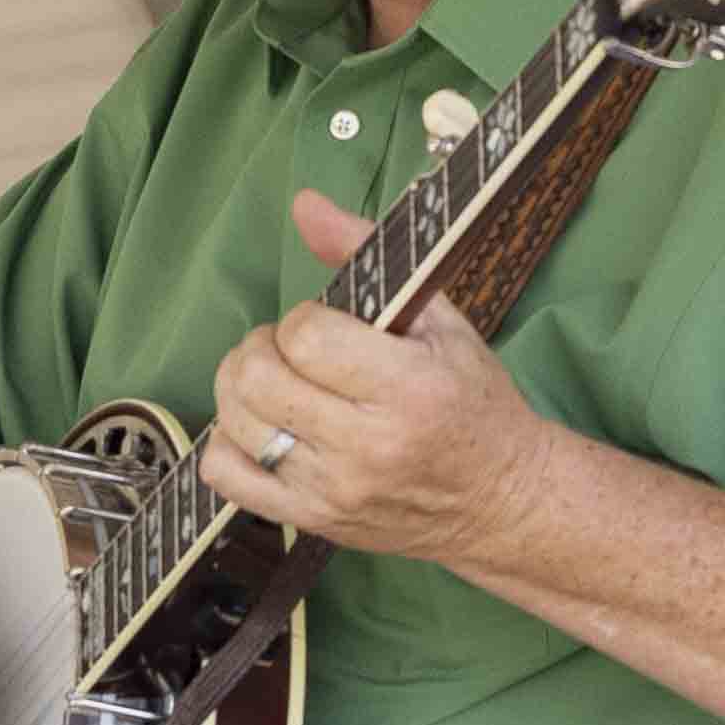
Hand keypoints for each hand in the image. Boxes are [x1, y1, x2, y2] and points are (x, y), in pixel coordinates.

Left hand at [210, 198, 575, 564]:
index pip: (307, 338)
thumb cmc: (473, 403)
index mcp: (410, 388)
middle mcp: (368, 444)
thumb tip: (304, 204)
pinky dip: (227, 443)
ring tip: (276, 382)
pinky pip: (226, 478)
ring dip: (241, 389)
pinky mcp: (311, 520)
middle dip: (260, 349)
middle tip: (286, 349)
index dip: (301, 320)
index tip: (322, 325)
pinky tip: (262, 428)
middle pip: (259, 380)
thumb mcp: (441, 320)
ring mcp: (334, 489)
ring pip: (236, 425)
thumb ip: (368, 256)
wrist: (498, 498)